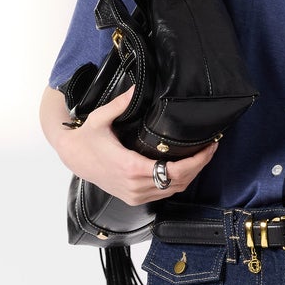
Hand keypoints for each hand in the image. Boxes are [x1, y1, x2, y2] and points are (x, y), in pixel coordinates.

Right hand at [62, 85, 219, 204]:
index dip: (197, 161)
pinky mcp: (134, 198)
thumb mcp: (100, 118)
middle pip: (179, 181)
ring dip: (191, 175)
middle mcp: (135, 186)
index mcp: (131, 168)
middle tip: (212, 148)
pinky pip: (163, 193)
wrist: (73, 158)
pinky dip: (177, 182)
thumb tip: (136, 87)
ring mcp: (135, 194)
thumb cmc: (86, 139)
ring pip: (173, 190)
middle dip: (199, 166)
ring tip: (203, 156)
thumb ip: (121, 104)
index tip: (209, 147)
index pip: (174, 170)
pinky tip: (186, 167)